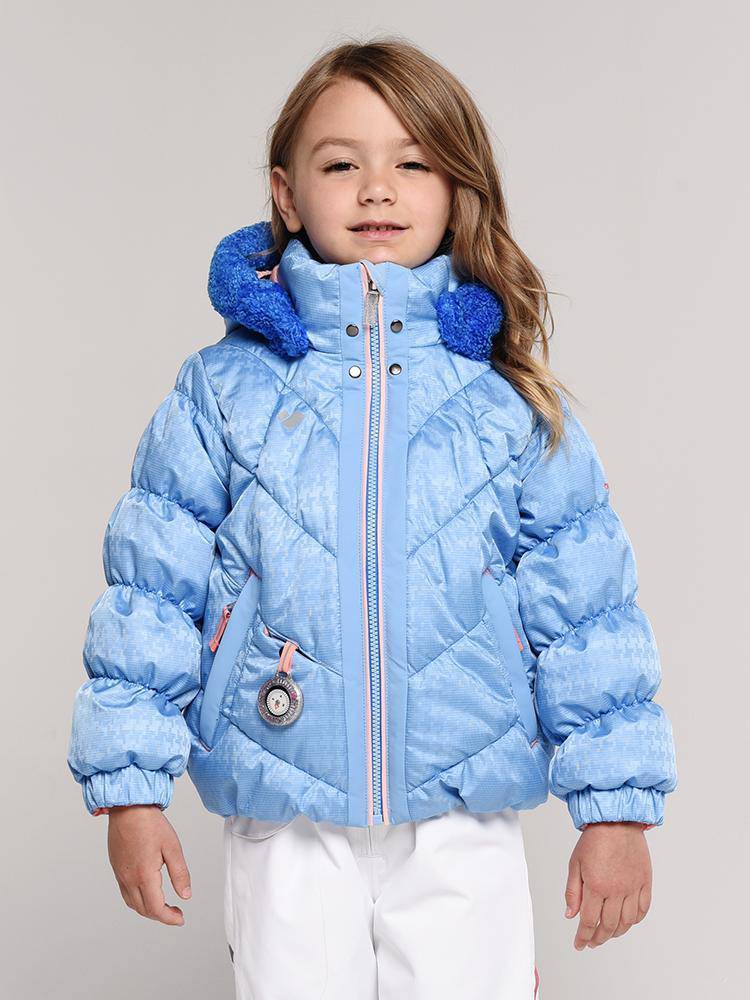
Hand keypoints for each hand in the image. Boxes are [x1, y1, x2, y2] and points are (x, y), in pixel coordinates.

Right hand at [107, 805, 191, 925]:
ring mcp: (120, 874)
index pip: (156, 908)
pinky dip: (138, 901)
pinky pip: (126, 894)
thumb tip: (185, 895)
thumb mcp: (172, 847)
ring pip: (133, 904)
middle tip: (176, 913)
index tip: (180, 919)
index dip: (169, 918)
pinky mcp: (117, 868)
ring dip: (148, 910)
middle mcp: (129, 879)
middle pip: (144, 910)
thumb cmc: (150, 823)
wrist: (128, 808)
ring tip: (164, 906)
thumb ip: (180, 873)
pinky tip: (148, 893)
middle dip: (161, 916)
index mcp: (144, 875)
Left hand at [565, 822, 651, 949]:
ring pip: (627, 922)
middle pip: (608, 926)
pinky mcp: (645, 883)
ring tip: (607, 934)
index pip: (589, 921)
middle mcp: (616, 891)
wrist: (617, 822)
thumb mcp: (575, 864)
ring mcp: (633, 888)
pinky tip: (626, 922)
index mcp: (596, 886)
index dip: (583, 937)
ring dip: (616, 933)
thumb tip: (570, 915)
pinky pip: (642, 910)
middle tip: (591, 942)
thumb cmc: (594, 839)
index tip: (579, 944)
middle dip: (598, 938)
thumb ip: (572, 892)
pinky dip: (634, 921)